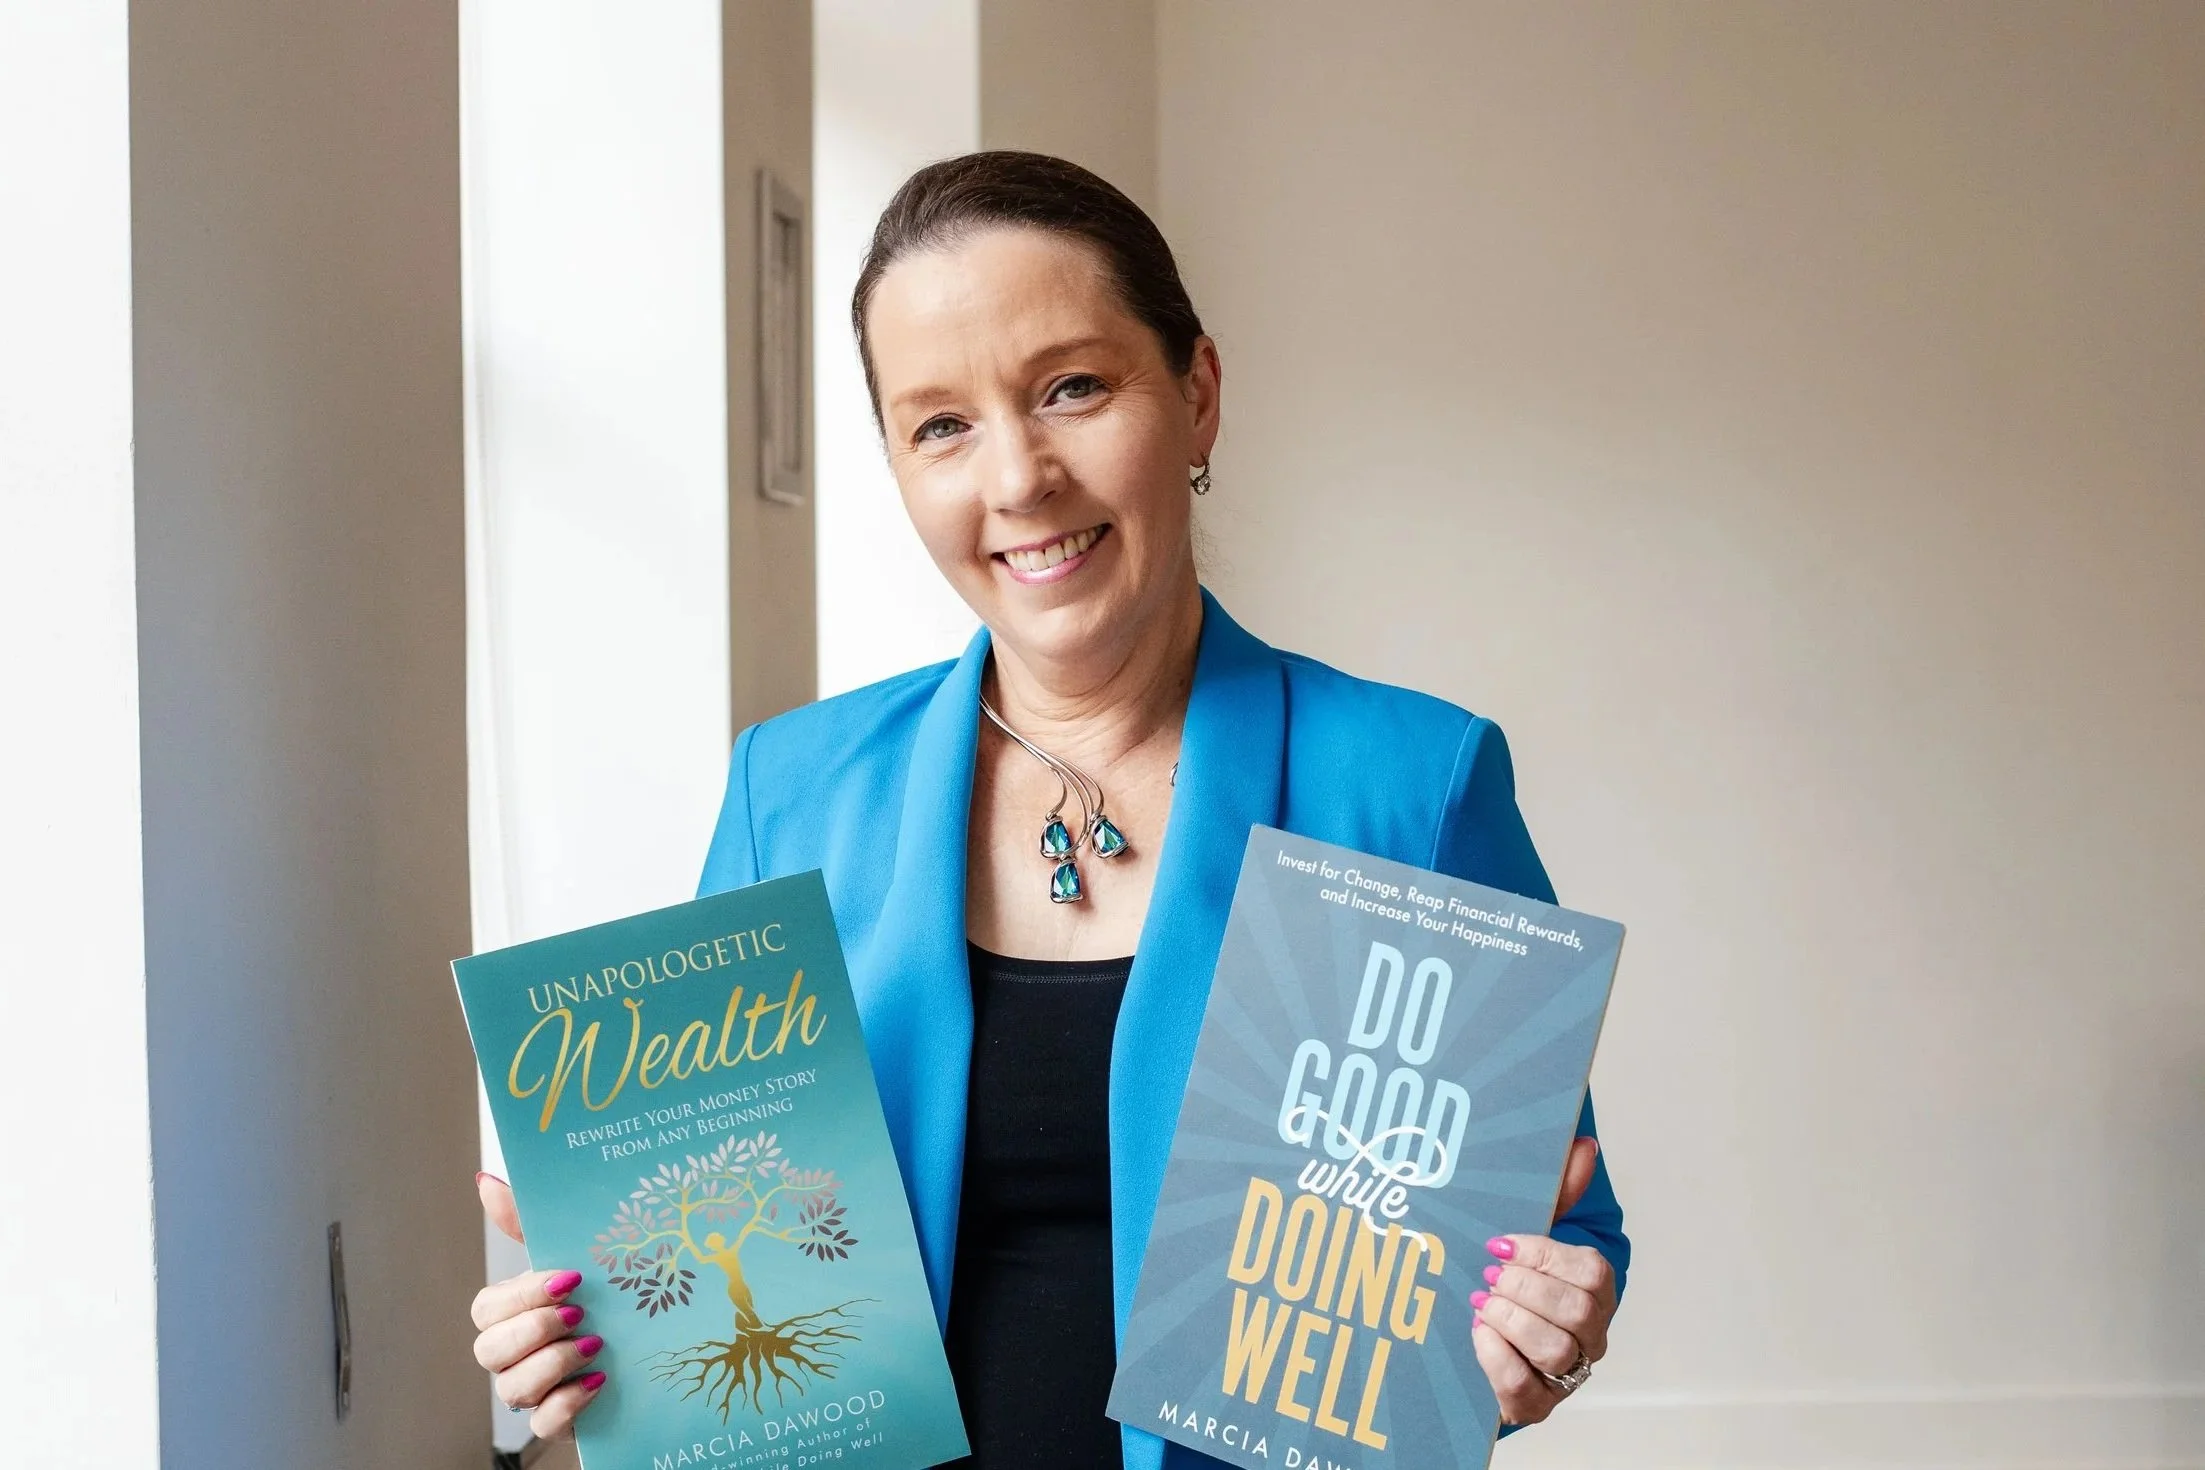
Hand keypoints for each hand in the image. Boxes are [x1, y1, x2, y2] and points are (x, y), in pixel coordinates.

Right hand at [470, 1172, 605, 1439]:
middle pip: (488, 1350)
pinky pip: (541, 1424)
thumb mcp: (575, 1255)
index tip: (568, 1278)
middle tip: (579, 1312)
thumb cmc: (605, 1295)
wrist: (655, 1346)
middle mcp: (515, 1355)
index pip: (488, 1309)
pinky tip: (599, 1380)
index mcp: (513, 1313)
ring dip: (551, 1364)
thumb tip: (485, 1181)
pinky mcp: (558, 1421)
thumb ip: (527, 1224)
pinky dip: (567, 1403)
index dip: (522, 1295)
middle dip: (532, 1329)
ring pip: (510, 1389)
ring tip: (596, 1344)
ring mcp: (534, 1391)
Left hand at [1468, 1137, 1615, 1426]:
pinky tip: (1477, 1333)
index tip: (1501, 1244)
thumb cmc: (1514, 1286)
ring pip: (1553, 1349)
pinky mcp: (1536, 1404)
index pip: (1589, 1271)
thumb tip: (1582, 1145)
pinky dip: (1495, 1354)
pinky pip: (1522, 1385)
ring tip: (1482, 1304)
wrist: (1485, 1347)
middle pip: (1576, 1311)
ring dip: (1509, 1319)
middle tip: (1488, 1276)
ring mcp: (1566, 1375)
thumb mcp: (1530, 1238)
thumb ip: (1557, 1195)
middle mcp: (1590, 1336)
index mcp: (1596, 1292)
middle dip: (1525, 1287)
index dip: (1543, 1254)